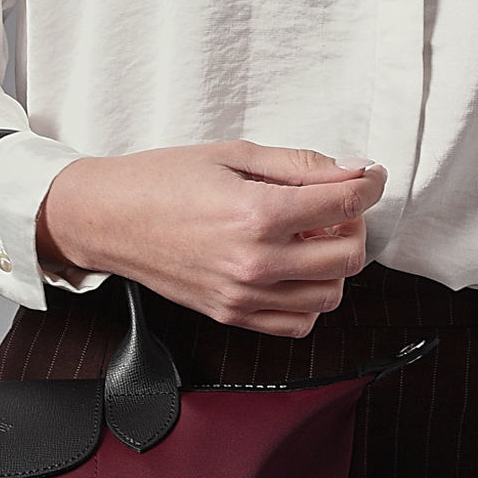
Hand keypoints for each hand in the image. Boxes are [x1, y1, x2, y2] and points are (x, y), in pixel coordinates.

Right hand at [36, 140, 388, 335]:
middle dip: (354, 225)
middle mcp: (255, 262)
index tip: (369, 176)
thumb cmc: (161, 181)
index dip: (369, 184)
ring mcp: (243, 295)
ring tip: (310, 238)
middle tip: (335, 206)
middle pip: (348, 255)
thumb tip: (352, 170)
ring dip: (334, 265)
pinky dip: (308, 300)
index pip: (345, 204)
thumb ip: (299, 164)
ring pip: (330, 295)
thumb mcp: (234, 154)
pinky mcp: (231, 315)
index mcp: (257, 214)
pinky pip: (297, 323)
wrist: (108, 219)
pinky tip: (293, 270)